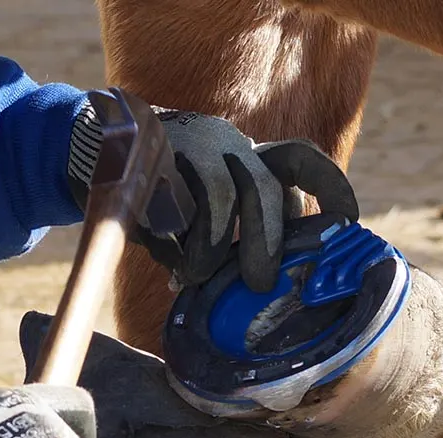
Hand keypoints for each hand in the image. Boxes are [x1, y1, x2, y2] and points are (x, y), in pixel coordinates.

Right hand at [67, 96, 359, 291]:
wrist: (93, 152)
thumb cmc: (163, 196)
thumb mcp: (206, 214)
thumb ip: (236, 238)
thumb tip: (261, 288)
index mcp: (248, 155)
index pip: (300, 162)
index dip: (329, 188)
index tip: (349, 220)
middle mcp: (227, 143)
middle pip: (264, 185)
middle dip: (268, 239)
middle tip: (260, 283)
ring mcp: (189, 143)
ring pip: (222, 194)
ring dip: (214, 246)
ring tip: (194, 276)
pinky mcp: (151, 152)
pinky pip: (173, 201)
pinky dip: (174, 238)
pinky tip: (165, 255)